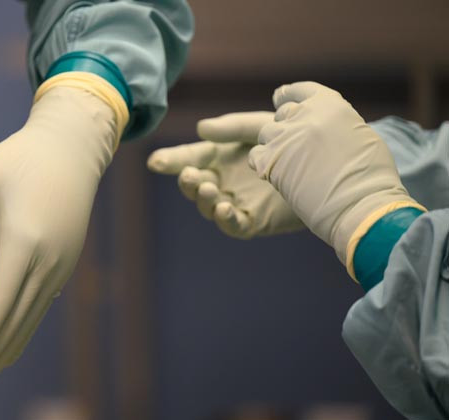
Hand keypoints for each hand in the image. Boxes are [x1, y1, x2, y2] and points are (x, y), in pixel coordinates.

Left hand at [0, 85, 119, 387]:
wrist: (72, 150)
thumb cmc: (22, 158)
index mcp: (23, 242)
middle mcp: (46, 262)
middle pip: (15, 324)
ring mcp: (60, 266)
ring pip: (31, 320)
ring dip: (6, 350)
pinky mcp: (65, 264)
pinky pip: (41, 307)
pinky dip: (23, 331)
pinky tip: (9, 343)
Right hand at [147, 112, 302, 238]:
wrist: (330, 167)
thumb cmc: (294, 142)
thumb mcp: (261, 127)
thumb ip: (232, 127)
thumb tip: (200, 129)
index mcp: (221, 157)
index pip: (190, 157)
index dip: (171, 160)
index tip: (156, 162)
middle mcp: (224, 180)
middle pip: (194, 184)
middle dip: (187, 181)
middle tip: (190, 174)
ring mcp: (236, 202)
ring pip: (208, 205)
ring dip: (203, 198)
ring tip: (209, 188)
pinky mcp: (253, 221)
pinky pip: (233, 225)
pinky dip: (225, 219)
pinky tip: (225, 208)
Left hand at [251, 81, 419, 262]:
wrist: (361, 204)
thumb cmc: (370, 176)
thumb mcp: (360, 135)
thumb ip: (337, 123)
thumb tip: (326, 126)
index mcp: (329, 104)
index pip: (302, 90)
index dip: (289, 95)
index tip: (280, 97)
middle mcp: (304, 115)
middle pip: (283, 113)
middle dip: (286, 126)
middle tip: (292, 145)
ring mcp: (285, 138)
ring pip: (266, 134)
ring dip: (274, 146)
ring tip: (288, 164)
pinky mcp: (270, 161)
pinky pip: (256, 156)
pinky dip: (262, 164)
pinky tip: (274, 174)